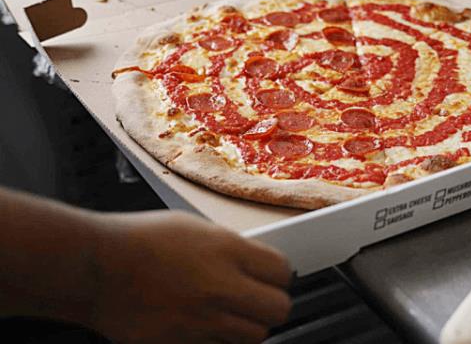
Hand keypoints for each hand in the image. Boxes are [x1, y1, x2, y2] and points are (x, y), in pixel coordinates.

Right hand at [90, 210, 291, 342]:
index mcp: (226, 250)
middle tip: (260, 298)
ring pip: (254, 336)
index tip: (272, 275)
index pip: (283, 270)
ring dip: (248, 325)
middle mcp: (221, 287)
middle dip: (273, 303)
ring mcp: (203, 320)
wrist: (97, 268)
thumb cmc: (140, 239)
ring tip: (229, 312)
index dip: (280, 274)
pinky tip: (204, 324)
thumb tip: (254, 265)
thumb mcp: (195, 228)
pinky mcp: (183, 343)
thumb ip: (230, 248)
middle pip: (279, 309)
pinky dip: (219, 339)